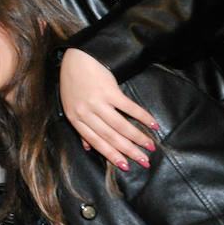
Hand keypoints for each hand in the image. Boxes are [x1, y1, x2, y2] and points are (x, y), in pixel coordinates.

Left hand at [59, 48, 157, 169]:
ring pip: (120, 125)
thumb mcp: (71, 107)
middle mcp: (85, 112)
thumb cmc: (74, 83)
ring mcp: (97, 101)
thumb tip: (87, 148)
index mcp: (75, 119)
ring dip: (138, 137)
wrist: (76, 58)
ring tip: (150, 146)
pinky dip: (142, 116)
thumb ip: (80, 128)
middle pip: (110, 137)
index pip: (96, 142)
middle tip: (144, 161)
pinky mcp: (108, 90)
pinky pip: (128, 107)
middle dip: (129, 151)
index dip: (112, 155)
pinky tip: (152, 124)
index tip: (126, 166)